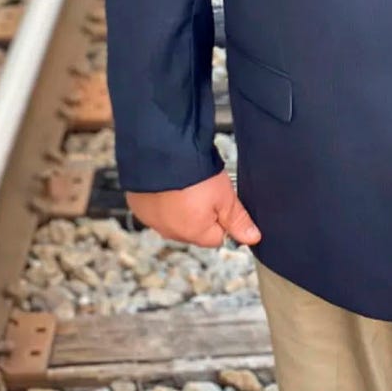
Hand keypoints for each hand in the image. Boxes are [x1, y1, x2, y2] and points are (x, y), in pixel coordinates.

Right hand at [126, 170, 261, 247]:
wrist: (161, 151)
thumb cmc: (194, 172)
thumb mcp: (225, 195)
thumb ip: (238, 219)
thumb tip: (252, 238)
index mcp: (193, 233)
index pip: (217, 237)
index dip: (223, 218)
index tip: (222, 200)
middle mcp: (170, 232)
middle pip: (194, 229)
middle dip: (201, 212)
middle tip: (203, 188)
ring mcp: (152, 220)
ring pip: (174, 219)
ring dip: (180, 206)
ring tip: (185, 183)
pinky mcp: (138, 206)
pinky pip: (155, 208)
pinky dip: (162, 199)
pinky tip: (168, 183)